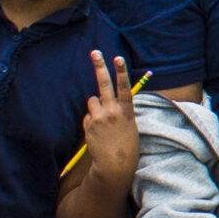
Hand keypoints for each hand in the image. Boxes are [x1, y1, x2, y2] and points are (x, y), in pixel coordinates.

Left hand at [81, 52, 140, 186]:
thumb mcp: (130, 124)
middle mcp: (112, 111)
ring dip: (95, 106)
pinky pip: (88, 115)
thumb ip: (120, 109)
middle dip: (100, 66)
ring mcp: (99, 117)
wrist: (115, 164)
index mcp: (126, 111)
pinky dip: (91, 120)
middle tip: (95, 52)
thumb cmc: (126, 145)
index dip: (121, 71)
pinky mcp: (88, 124)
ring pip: (92, 101)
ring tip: (103, 122)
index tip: (118, 58)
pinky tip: (98, 131)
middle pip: (104, 84)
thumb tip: (105, 98)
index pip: (124, 87)